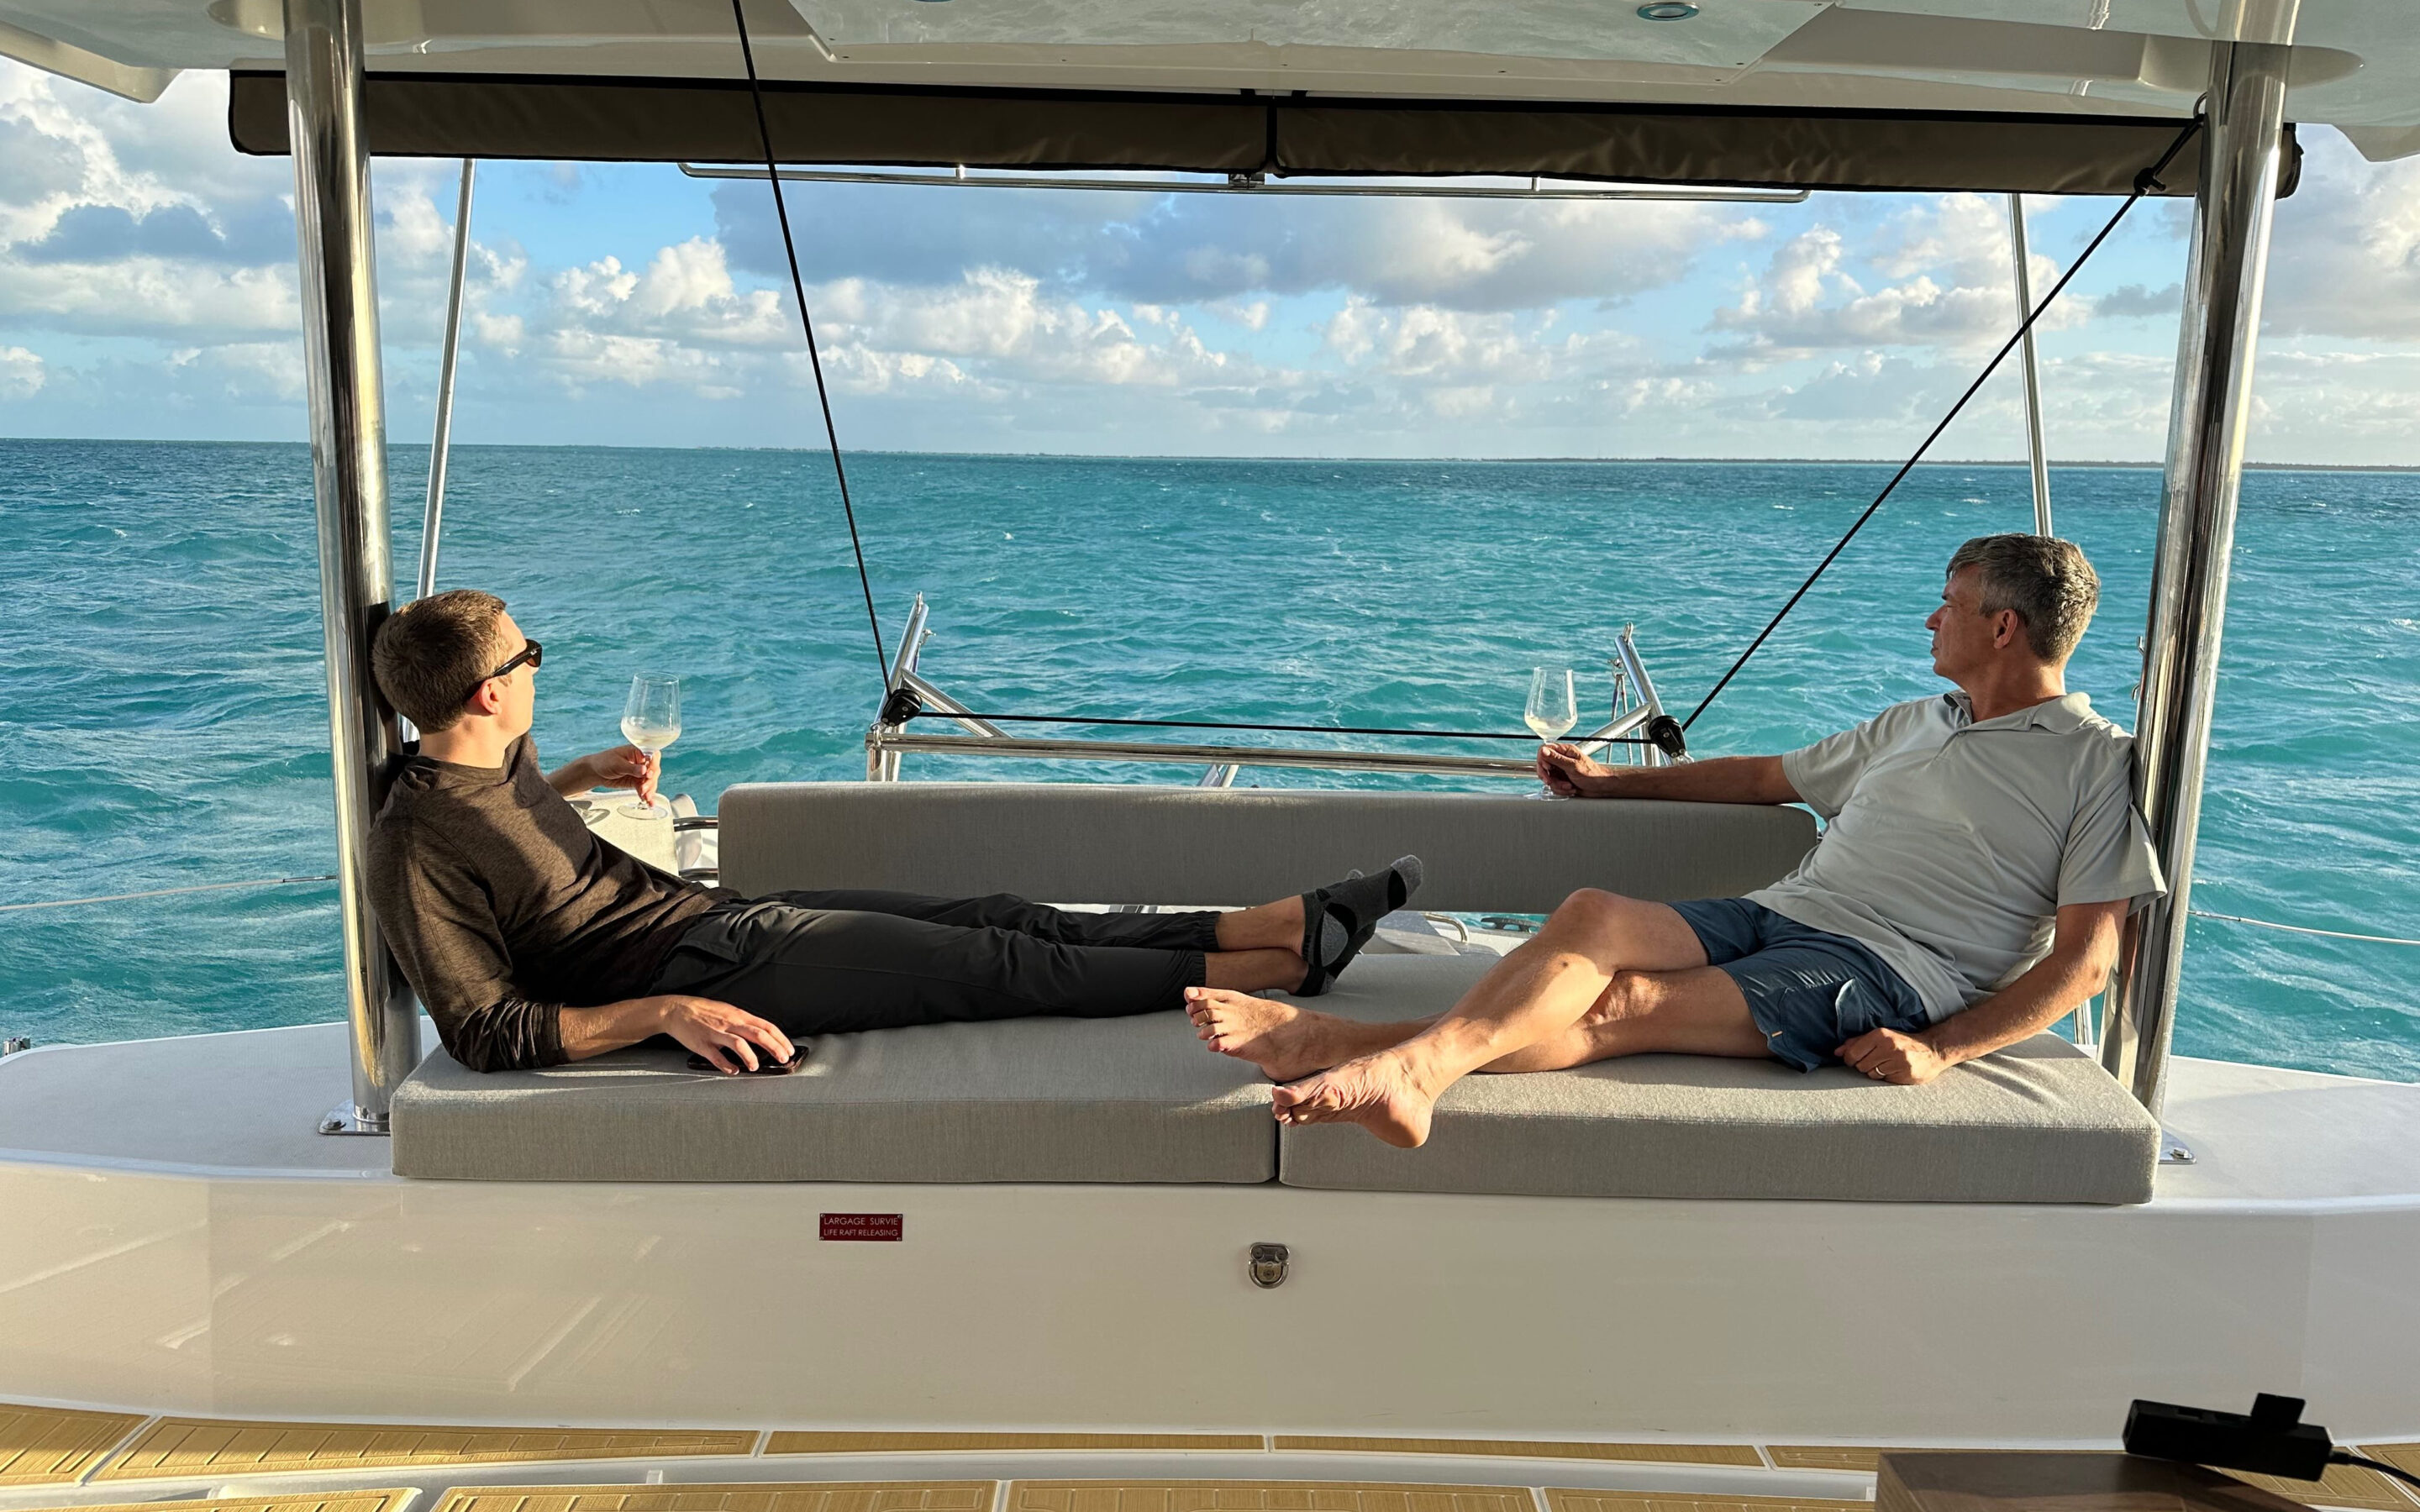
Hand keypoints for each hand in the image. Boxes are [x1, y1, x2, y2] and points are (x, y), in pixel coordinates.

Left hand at [577, 744, 661, 805]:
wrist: (595, 772)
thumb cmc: (604, 762)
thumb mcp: (617, 764)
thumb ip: (632, 768)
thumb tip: (645, 770)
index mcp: (638, 752)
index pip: (652, 757)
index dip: (653, 765)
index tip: (649, 774)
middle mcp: (642, 762)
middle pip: (653, 771)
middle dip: (650, 781)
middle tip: (643, 788)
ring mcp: (640, 773)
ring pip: (651, 781)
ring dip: (650, 790)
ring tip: (646, 797)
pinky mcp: (636, 782)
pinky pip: (644, 788)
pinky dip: (647, 795)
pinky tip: (649, 802)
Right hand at [648, 995, 793, 1073]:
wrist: (677, 1010)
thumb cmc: (704, 1011)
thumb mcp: (728, 1011)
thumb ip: (744, 1023)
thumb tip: (763, 1035)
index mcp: (738, 1015)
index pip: (766, 1026)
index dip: (780, 1038)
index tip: (789, 1049)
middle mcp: (730, 1023)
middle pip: (758, 1034)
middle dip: (774, 1047)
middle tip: (783, 1059)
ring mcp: (716, 1033)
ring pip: (738, 1043)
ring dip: (750, 1056)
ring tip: (756, 1066)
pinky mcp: (702, 1044)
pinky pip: (717, 1057)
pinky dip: (726, 1065)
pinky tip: (734, 1071)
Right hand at [1537, 742, 1610, 797]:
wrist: (1601, 788)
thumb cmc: (1592, 774)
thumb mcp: (1573, 766)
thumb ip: (1557, 758)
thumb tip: (1543, 750)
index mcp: (1565, 751)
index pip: (1544, 750)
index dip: (1542, 760)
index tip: (1547, 768)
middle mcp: (1562, 759)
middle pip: (1543, 765)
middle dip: (1547, 776)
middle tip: (1551, 781)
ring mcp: (1561, 770)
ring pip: (1548, 778)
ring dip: (1557, 785)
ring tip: (1569, 786)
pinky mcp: (1562, 780)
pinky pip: (1554, 786)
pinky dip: (1561, 790)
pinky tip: (1571, 789)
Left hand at [1836, 1026, 1948, 1084]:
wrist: (1932, 1050)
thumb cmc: (1902, 1042)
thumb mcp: (1880, 1036)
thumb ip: (1857, 1042)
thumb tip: (1836, 1052)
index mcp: (1880, 1035)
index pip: (1852, 1054)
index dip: (1850, 1059)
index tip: (1855, 1059)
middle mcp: (1889, 1047)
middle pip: (1860, 1066)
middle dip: (1863, 1065)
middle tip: (1875, 1060)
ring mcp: (1898, 1062)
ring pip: (1871, 1074)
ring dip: (1875, 1072)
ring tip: (1887, 1064)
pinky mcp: (1905, 1074)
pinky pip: (1884, 1080)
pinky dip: (1886, 1077)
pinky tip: (1895, 1070)